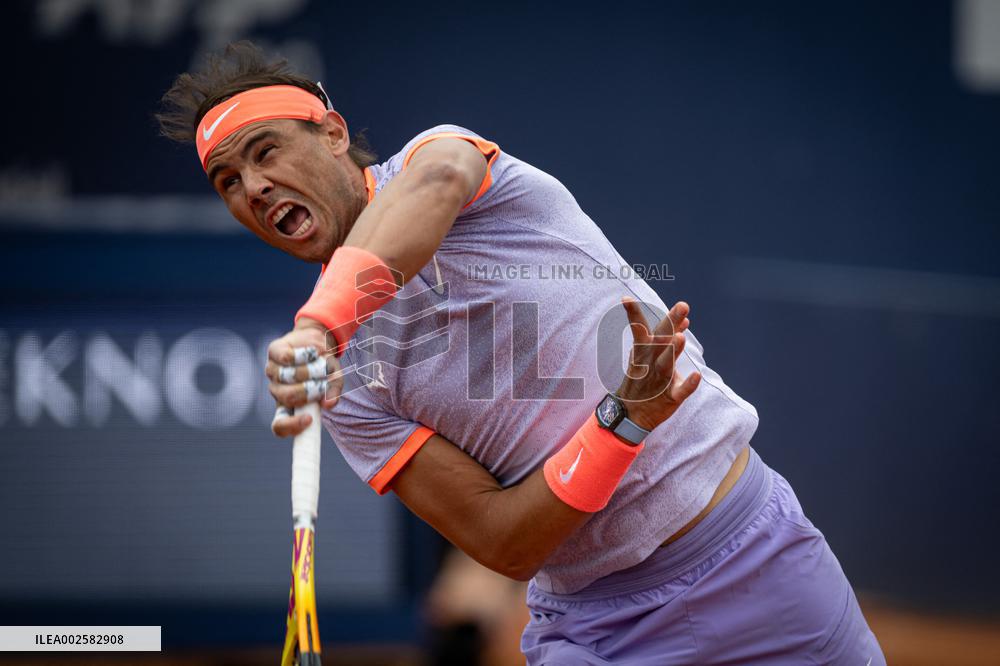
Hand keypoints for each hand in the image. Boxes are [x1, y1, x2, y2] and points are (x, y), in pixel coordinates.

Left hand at [264, 317, 343, 437]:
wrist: (319, 341)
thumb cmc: (324, 367)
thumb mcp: (334, 381)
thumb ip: (333, 393)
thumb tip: (329, 404)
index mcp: (289, 406)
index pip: (280, 427)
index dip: (291, 426)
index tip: (309, 419)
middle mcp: (278, 391)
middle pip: (287, 397)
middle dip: (308, 390)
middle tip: (321, 382)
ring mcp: (273, 372)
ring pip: (287, 377)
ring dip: (309, 370)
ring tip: (319, 365)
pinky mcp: (273, 352)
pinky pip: (286, 358)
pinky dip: (303, 356)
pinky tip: (311, 353)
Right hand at [616, 298, 701, 431]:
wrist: (632, 414)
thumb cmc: (644, 379)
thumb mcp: (652, 356)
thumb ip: (669, 336)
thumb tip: (685, 319)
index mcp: (646, 351)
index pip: (641, 329)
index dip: (633, 314)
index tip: (625, 299)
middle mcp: (651, 363)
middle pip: (661, 340)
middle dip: (670, 322)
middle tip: (682, 305)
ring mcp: (660, 380)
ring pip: (666, 364)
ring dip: (673, 351)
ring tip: (680, 337)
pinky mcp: (671, 397)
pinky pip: (680, 391)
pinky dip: (688, 384)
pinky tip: (696, 375)